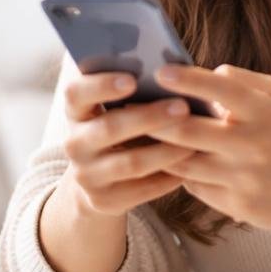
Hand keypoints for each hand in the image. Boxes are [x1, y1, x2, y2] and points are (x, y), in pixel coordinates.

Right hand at [58, 71, 195, 218]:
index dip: (101, 85)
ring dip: (166, 151)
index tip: (132, 79)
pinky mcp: (103, 201)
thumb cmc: (119, 126)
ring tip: (196, 140)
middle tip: (184, 107)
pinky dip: (168, 178)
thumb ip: (130, 90)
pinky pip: (141, 189)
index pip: (76, 93)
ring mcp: (86, 175)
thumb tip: (170, 71)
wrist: (98, 179)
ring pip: (131, 163)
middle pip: (109, 128)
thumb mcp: (112, 108)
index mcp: (75, 112)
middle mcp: (74, 144)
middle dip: (149, 117)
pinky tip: (189, 166)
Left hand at [148, 64, 270, 233]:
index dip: (188, 80)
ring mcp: (243, 179)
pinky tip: (161, 163)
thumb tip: (206, 73)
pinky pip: (194, 186)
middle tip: (129, 109)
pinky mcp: (236, 205)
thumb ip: (243, 82)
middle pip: (189, 132)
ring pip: (184, 163)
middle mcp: (253, 146)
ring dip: (158, 149)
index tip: (159, 71)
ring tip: (136, 135)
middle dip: (154, 120)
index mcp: (264, 114)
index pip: (222, 91)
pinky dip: (178, 173)